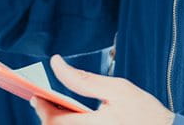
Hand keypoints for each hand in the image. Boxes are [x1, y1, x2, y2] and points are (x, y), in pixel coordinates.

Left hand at [32, 55, 172, 124]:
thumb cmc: (146, 114)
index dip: (41, 108)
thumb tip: (57, 63)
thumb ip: (83, 79)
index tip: (36, 95)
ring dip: (56, 123)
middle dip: (47, 116)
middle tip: (45, 100)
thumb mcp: (118, 89)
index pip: (53, 122)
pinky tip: (73, 119)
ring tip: (59, 109)